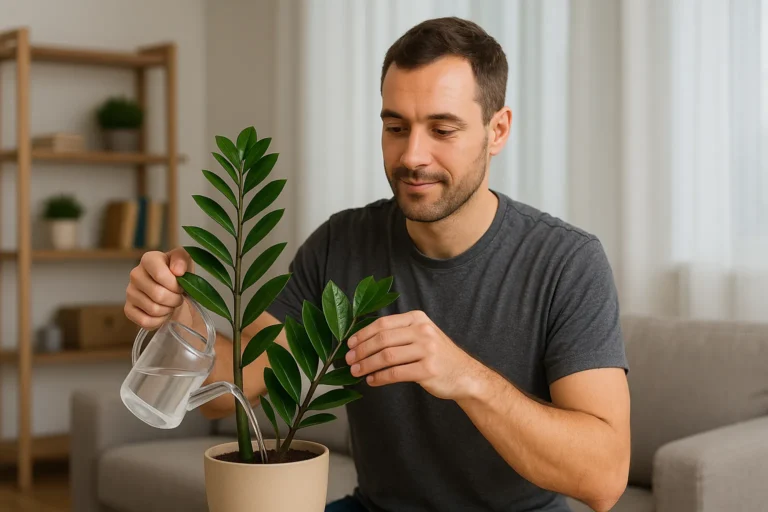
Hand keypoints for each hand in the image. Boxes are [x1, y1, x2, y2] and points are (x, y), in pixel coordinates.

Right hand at [124, 247, 191, 329]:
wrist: (173, 289)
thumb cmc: (180, 274)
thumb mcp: (186, 261)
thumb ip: (182, 259)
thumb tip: (177, 271)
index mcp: (149, 259)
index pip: (160, 274)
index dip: (175, 285)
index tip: (181, 286)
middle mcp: (135, 274)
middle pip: (158, 294)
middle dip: (174, 300)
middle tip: (178, 297)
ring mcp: (130, 292)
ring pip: (153, 309)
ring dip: (168, 310)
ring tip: (171, 304)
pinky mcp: (128, 309)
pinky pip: (145, 321)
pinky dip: (159, 321)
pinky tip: (163, 313)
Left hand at [345, 310, 480, 400]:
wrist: (466, 375)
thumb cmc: (439, 356)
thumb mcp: (423, 335)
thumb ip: (400, 333)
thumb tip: (364, 340)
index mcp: (418, 319)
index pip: (383, 323)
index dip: (363, 334)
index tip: (350, 343)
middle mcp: (422, 331)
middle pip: (382, 339)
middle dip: (361, 350)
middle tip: (348, 360)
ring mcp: (427, 350)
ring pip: (386, 356)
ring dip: (366, 365)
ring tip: (355, 371)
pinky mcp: (427, 370)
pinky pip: (395, 373)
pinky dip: (379, 378)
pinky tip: (372, 381)